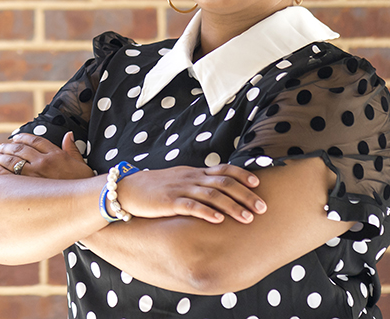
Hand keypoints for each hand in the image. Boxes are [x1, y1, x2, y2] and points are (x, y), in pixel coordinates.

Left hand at [0, 132, 93, 179]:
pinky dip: (1, 171)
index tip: (14, 138)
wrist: (84, 201)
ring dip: (0, 157)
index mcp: (56, 153)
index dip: (22, 137)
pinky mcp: (31, 187)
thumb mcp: (81, 163)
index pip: (35, 140)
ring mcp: (37, 174)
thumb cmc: (84, 184)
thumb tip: (69, 134)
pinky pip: (11, 176)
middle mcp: (45, 161)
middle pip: (21, 149)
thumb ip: (72, 148)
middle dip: (7, 147)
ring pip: (13, 161)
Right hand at [117, 164, 265, 223]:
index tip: (259, 184)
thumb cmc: (154, 188)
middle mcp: (190, 178)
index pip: (223, 170)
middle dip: (245, 195)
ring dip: (232, 206)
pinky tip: (219, 220)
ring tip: (248, 218)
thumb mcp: (179, 180)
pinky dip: (206, 212)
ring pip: (211, 195)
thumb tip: (218, 190)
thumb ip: (197, 183)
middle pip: (223, 183)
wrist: (126, 189)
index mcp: (193, 172)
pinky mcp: (168, 202)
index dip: (242, 175)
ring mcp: (180, 189)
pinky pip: (190, 206)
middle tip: (263, 208)